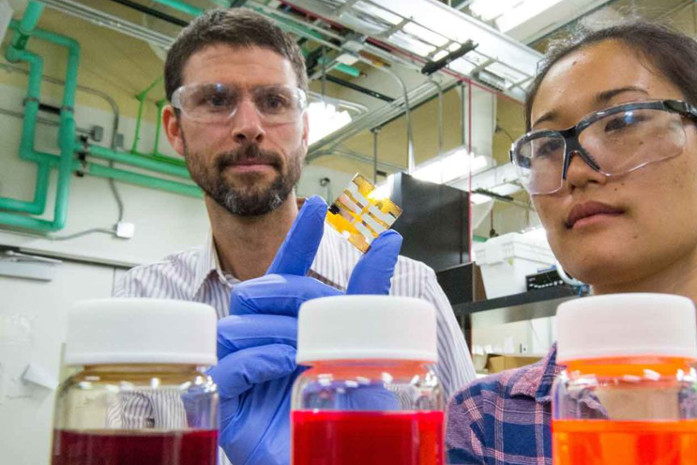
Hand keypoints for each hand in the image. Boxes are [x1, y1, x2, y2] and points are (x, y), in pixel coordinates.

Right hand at [208, 196, 401, 464]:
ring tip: (306, 350)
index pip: (288, 270)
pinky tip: (288, 363)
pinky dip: (260, 359)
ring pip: (239, 325)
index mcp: (291, 323)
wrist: (342, 457)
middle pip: (258, 292)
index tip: (318, 203)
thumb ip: (369, 294)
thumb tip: (388, 240)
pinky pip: (230, 365)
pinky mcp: (225, 401)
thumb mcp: (364, 345)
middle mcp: (261, 341)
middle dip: (288, 295)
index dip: (301, 237)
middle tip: (315, 315)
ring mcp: (241, 370)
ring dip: (278, 331)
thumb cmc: (348, 407)